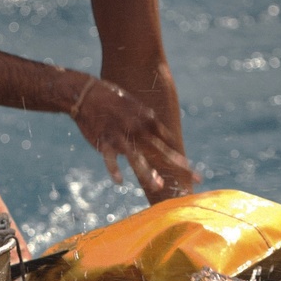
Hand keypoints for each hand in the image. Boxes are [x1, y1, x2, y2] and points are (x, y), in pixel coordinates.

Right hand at [70, 77, 197, 199]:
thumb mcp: (136, 106)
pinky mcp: (103, 140)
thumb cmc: (112, 100)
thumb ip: (151, 123)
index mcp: (146, 119)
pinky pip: (110, 158)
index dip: (179, 157)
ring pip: (137, 157)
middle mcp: (137, 128)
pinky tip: (119, 181)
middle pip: (160, 150)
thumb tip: (168, 139)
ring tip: (159, 187)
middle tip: (195, 177)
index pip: (167, 141)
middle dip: (178, 164)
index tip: (192, 172)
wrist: (85, 93)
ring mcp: (120, 135)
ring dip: (148, 173)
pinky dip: (114, 169)